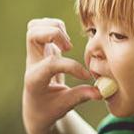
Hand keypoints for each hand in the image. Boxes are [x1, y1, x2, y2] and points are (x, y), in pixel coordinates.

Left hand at [23, 18, 100, 133]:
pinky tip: (65, 42)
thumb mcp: (65, 106)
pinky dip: (56, 27)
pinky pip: (41, 25)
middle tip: (69, 49)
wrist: (35, 107)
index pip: (50, 64)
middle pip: (33, 34)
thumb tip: (101, 92)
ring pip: (34, 26)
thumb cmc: (50, 108)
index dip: (72, 67)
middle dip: (55, 35)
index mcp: (35, 79)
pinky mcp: (40, 46)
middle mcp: (32, 62)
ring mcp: (34, 52)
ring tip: (67, 45)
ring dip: (55, 28)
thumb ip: (81, 96)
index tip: (86, 76)